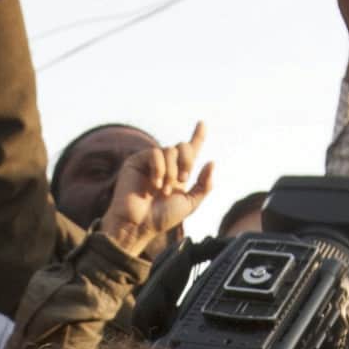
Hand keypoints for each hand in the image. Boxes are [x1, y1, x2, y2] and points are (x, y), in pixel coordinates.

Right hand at [99, 122, 214, 258]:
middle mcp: (166, 166)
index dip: (197, 136)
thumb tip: (212, 162)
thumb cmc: (161, 218)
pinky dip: (159, 168)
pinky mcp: (137, 161)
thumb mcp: (189, 204)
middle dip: (187, 161)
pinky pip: (155, 153)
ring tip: (163, 191)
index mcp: (179, 174)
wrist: (138, 225)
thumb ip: (204, 185)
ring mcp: (151, 162)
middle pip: (183, 146)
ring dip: (171, 171)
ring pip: (170, 150)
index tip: (202, 123)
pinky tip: (154, 185)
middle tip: (183, 180)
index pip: (190, 151)